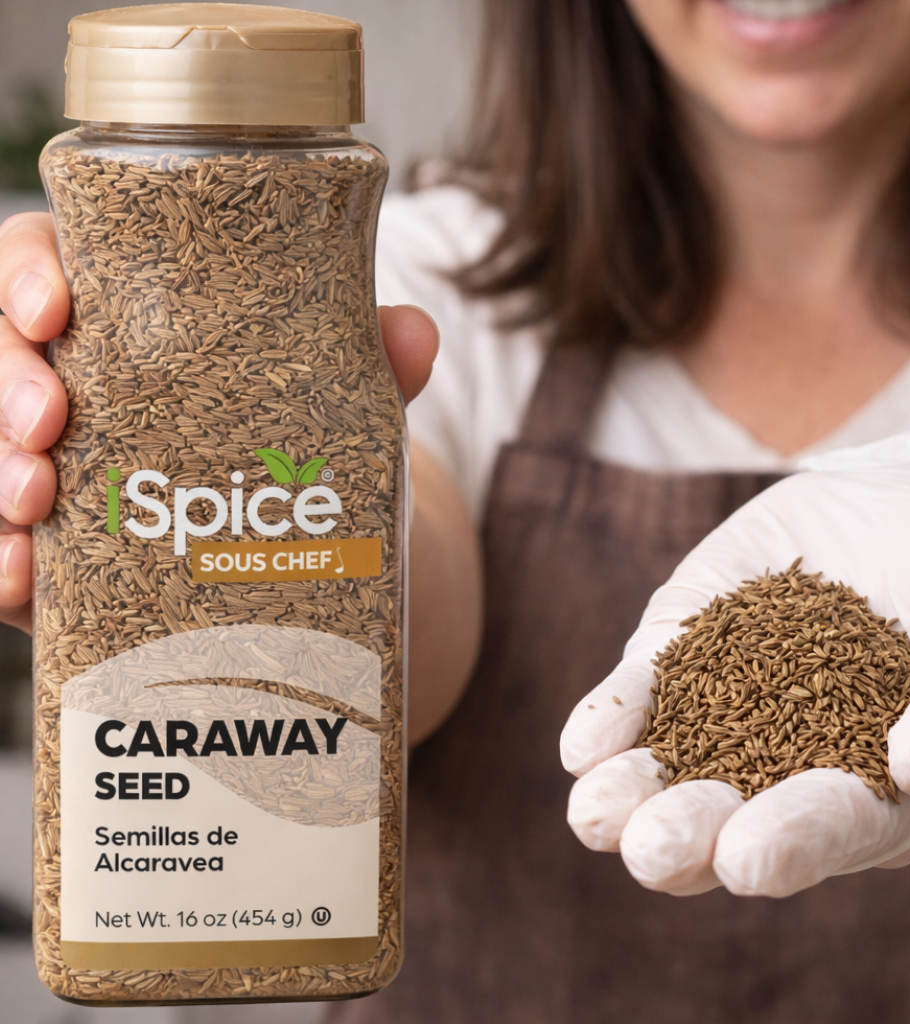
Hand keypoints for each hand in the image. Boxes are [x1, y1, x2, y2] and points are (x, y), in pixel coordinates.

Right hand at [0, 212, 439, 632]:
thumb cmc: (295, 446)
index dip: (28, 272)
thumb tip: (415, 334)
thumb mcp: (332, 401)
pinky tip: (20, 575)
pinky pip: (5, 550)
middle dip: (6, 379)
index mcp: (127, 322)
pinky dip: (1, 562)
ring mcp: (59, 472)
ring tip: (36, 501)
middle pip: (1, 353)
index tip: (55, 308)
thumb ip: (367, 366)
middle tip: (50, 421)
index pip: (46, 264)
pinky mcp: (58, 554)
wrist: (305, 555)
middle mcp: (78, 388)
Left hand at [560, 427, 909, 897]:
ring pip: (671, 772)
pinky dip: (612, 718)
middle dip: (690, 837)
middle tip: (651, 850)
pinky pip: (643, 694)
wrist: (903, 504)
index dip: (794, 844)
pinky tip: (583, 745)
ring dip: (628, 796)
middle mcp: (792, 766)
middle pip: (735, 819)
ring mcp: (728, 711)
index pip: (834, 828)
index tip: (748, 859)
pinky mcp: (683, 652)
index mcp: (877, 786)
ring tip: (593, 813)